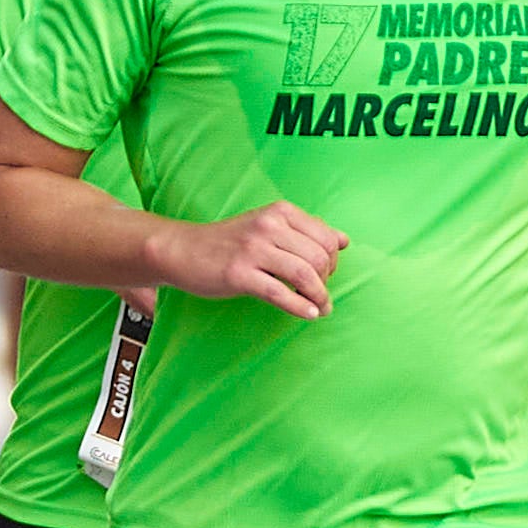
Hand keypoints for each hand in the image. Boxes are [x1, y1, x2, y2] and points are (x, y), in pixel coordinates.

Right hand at [146, 202, 345, 319]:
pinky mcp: (239, 274)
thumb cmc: (229, 242)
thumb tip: (344, 241)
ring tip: (320, 308)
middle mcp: (269, 226)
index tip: (325, 276)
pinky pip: (280, 293)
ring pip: (304, 274)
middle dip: (326, 281)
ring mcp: (253, 250)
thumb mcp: (268, 226)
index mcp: (280, 212)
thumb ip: (305, 231)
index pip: (327, 237)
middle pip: (318, 257)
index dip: (333, 261)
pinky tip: (309, 315)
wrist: (183, 249)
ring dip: (319, 297)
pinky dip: (300, 307)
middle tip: (319, 295)